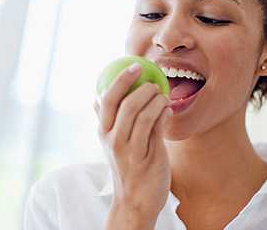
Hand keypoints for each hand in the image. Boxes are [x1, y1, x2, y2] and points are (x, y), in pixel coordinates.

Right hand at [94, 63, 171, 228]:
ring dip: (154, 97)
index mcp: (103, 132)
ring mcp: (127, 148)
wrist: (135, 200)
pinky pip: (154, 127)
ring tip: (162, 92)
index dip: (119, 79)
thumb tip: (98, 97)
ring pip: (139, 112)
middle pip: (121, 102)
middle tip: (150, 75)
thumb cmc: (128, 168)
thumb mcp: (113, 144)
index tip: (133, 66)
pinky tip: (167, 107)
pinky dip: (161, 112)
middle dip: (136, 83)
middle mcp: (111, 139)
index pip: (105, 99)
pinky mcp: (144, 156)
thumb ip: (110, 121)